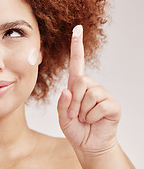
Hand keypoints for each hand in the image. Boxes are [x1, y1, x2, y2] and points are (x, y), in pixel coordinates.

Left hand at [57, 25, 120, 156]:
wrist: (89, 145)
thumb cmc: (76, 128)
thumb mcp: (62, 117)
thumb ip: (62, 104)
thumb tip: (67, 91)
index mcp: (76, 86)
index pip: (77, 63)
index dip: (77, 46)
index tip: (77, 29)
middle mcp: (90, 86)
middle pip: (80, 81)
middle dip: (73, 101)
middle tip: (75, 114)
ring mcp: (102, 94)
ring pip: (89, 94)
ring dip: (82, 111)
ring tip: (84, 118)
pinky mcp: (112, 104)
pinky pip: (99, 106)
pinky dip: (91, 117)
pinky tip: (94, 120)